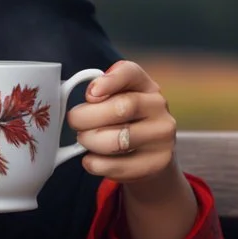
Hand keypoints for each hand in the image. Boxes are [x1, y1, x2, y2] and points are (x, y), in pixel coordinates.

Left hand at [66, 60, 176, 184]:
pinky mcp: (159, 162)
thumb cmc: (122, 121)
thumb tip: (78, 96)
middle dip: (86, 117)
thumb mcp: (114, 100)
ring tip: (84, 141)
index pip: (131, 72)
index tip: (90, 93)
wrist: (150, 155)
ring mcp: (162, 135)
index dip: (110, 81)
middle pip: (120, 108)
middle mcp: (158, 106)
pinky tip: (92, 159)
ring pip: (117, 140)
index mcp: (144, 84)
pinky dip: (96, 164)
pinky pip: (118, 166)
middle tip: (74, 123)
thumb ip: (98, 93)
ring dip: (90, 142)